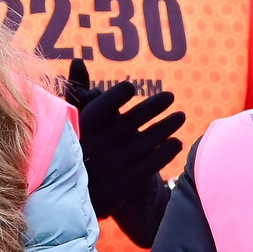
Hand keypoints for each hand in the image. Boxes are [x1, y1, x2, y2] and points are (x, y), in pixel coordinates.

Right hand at [68, 58, 183, 248]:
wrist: (71, 192)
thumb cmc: (76, 145)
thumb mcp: (72, 119)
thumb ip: (78, 89)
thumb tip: (80, 59)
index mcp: (83, 128)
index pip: (101, 108)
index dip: (115, 96)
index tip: (130, 87)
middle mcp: (99, 146)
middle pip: (131, 122)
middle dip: (153, 107)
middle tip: (170, 95)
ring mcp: (114, 164)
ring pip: (146, 141)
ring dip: (166, 127)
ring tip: (181, 115)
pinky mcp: (126, 182)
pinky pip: (151, 164)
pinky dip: (165, 152)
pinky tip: (177, 142)